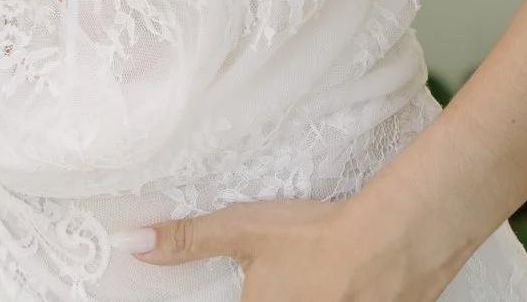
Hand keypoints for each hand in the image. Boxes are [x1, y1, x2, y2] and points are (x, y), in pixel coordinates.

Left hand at [129, 197, 461, 301]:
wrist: (392, 242)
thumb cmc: (313, 238)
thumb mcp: (242, 232)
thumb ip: (189, 241)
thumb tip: (134, 244)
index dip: (245, 293)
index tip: (253, 283)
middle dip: (280, 288)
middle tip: (287, 272)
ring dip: (307, 290)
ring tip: (318, 271)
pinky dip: (346, 292)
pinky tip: (349, 277)